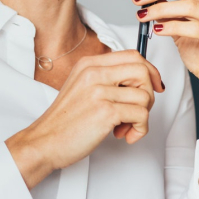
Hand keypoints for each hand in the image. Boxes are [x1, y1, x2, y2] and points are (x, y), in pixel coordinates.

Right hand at [6, 51, 163, 187]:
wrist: (44, 142)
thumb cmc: (65, 121)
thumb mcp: (82, 88)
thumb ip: (106, 79)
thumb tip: (141, 81)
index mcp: (89, 64)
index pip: (133, 56)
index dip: (150, 72)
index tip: (153, 87)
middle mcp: (93, 73)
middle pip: (143, 70)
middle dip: (149, 93)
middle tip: (138, 110)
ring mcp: (99, 91)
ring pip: (145, 96)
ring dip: (142, 116)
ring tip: (125, 126)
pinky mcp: (105, 112)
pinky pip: (141, 115)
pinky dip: (140, 129)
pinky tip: (125, 135)